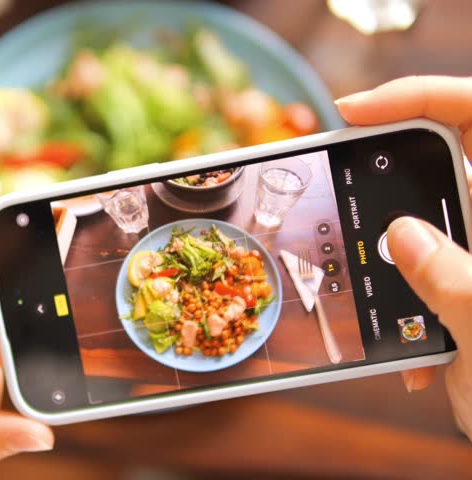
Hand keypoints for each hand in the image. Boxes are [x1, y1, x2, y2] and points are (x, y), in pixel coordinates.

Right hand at [337, 76, 471, 434]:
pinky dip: (394, 312)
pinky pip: (410, 283)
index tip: (356, 111)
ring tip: (360, 277)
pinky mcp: (456, 297)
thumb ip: (453, 280)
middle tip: (334, 177)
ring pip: (415, 227)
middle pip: (440, 164)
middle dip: (384, 175)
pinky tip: (409, 354)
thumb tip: (403, 235)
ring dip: (382, 259)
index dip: (421, 95)